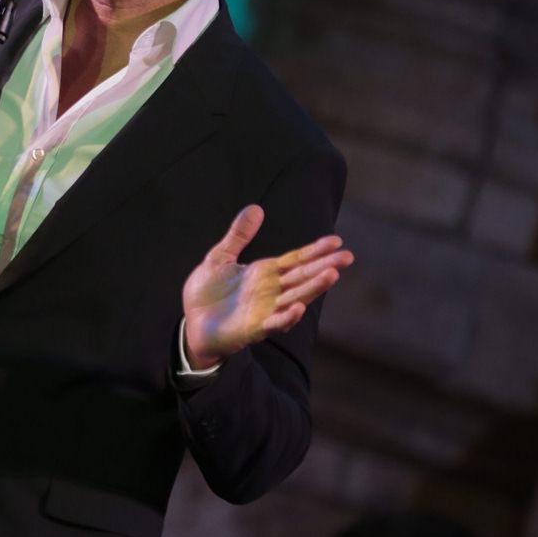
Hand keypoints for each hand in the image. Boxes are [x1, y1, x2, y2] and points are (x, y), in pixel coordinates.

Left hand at [182, 205, 351, 369]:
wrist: (190, 322)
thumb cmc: (207, 293)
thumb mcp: (220, 257)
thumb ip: (239, 235)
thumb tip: (256, 208)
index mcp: (265, 273)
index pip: (296, 259)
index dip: (315, 250)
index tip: (336, 241)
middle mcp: (271, 291)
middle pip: (303, 276)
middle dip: (325, 266)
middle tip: (347, 256)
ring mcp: (266, 310)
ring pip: (296, 297)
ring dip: (314, 287)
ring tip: (332, 275)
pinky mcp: (255, 328)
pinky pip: (275, 322)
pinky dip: (288, 317)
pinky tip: (298, 307)